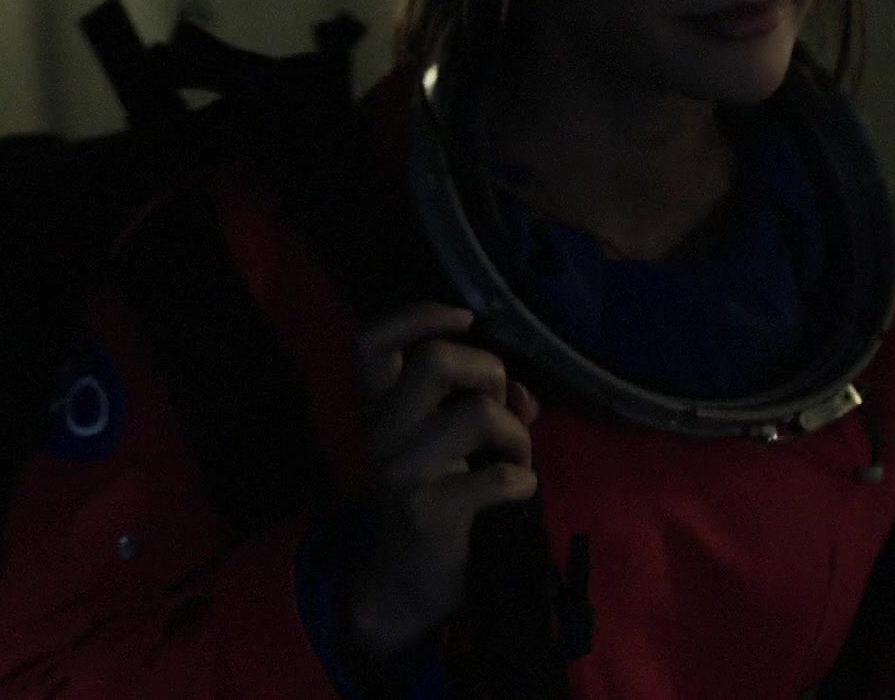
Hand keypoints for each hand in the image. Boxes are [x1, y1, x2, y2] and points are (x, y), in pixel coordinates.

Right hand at [345, 303, 541, 660]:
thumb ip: (484, 405)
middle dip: (488, 373)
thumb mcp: (448, 442)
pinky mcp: (428, 511)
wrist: (407, 579)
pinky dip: (523, 481)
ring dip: (517, 436)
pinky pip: (499, 478)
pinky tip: (518, 491)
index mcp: (380, 407)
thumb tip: (523, 393)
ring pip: (479, 414)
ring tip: (517, 460)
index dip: (417, 315)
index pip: (370, 342)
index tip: (463, 319)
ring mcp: (401, 471)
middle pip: (436, 360)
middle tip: (500, 407)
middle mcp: (381, 431)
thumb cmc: (434, 496)